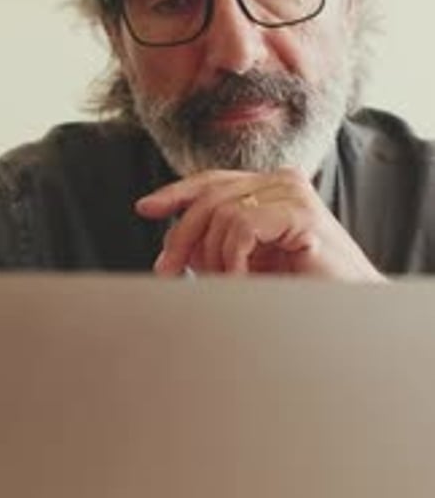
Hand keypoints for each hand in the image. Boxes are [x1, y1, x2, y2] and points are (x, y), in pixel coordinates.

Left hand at [135, 168, 386, 280]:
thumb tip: (173, 250)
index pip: (213, 181)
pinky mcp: (301, 212)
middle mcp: (281, 182)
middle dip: (182, 235)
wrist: (354, 316)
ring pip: (220, 212)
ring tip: (229, 285)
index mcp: (270, 189)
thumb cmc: (304, 293)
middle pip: (209, 195)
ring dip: (213, 257)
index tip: (145, 207)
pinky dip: (232, 259)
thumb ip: (221, 245)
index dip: (177, 193)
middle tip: (168, 272)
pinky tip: (243, 280)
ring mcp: (293, 193)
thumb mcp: (252, 262)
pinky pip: (240, 226)